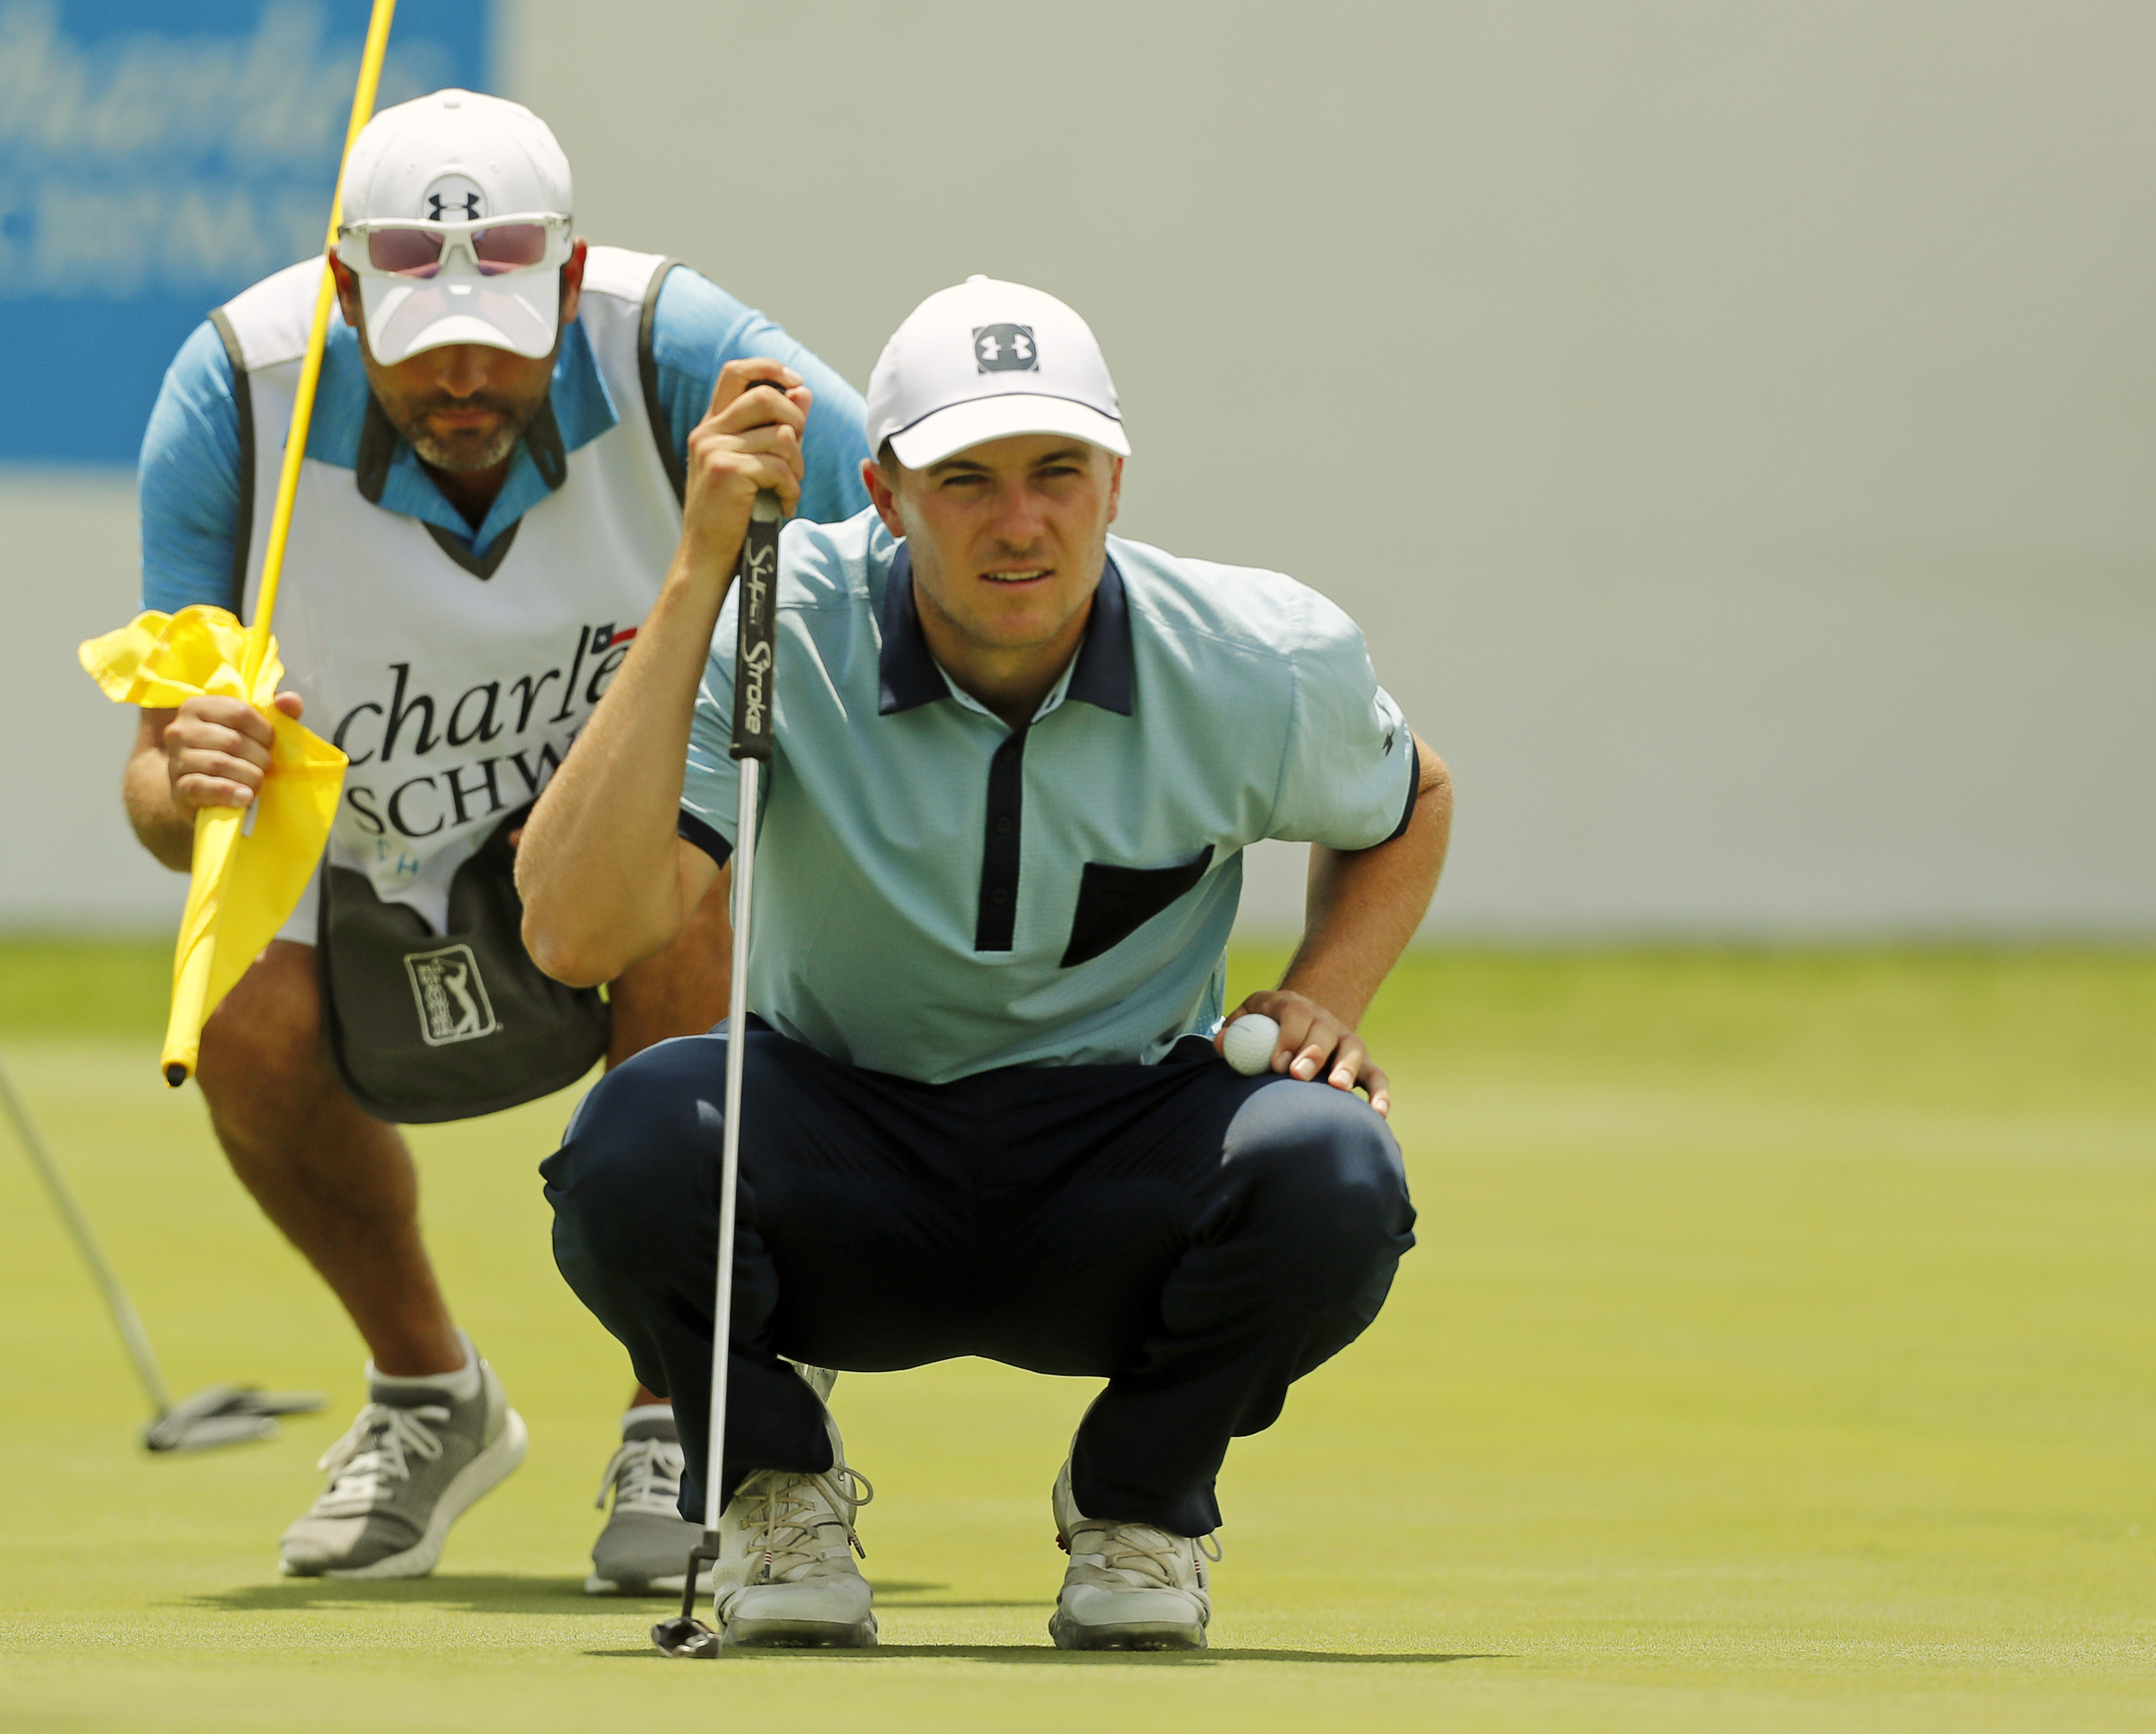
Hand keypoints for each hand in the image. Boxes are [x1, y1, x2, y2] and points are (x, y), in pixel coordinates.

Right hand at [161, 691, 302, 813]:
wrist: (199, 787)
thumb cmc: (231, 752)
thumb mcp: (253, 728)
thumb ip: (276, 712)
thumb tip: (290, 700)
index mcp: (197, 707)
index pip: (239, 712)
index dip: (263, 731)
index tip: (269, 744)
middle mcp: (180, 730)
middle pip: (233, 741)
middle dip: (259, 758)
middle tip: (266, 768)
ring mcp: (176, 758)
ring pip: (219, 764)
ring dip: (249, 777)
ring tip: (258, 783)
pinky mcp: (178, 787)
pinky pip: (203, 787)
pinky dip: (229, 792)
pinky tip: (245, 797)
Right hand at [679, 359, 811, 581]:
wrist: (707, 557)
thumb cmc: (733, 516)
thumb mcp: (754, 465)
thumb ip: (776, 428)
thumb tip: (803, 391)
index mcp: (712, 426)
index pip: (735, 372)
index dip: (769, 368)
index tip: (796, 383)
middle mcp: (708, 432)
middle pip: (766, 397)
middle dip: (795, 422)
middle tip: (796, 455)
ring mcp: (715, 450)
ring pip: (780, 436)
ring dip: (796, 464)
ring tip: (788, 488)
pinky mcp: (728, 471)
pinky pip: (780, 467)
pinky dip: (791, 490)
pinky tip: (783, 506)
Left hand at [1214, 988, 1392, 1118]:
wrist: (1300, 1019)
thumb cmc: (1265, 1027)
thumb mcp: (1247, 1018)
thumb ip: (1233, 1030)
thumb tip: (1220, 1045)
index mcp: (1293, 1006)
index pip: (1294, 1014)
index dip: (1288, 1037)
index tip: (1277, 1064)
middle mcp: (1324, 1020)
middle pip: (1324, 1031)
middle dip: (1312, 1052)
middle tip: (1297, 1075)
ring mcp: (1345, 1040)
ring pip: (1353, 1050)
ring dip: (1346, 1068)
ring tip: (1336, 1087)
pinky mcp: (1362, 1063)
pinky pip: (1376, 1076)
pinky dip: (1380, 1094)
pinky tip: (1377, 1114)